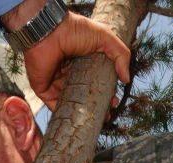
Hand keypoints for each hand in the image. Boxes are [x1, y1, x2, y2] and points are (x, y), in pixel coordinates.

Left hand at [2, 7, 129, 110]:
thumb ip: (120, 55)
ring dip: (85, 114)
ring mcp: (57, 83)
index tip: (114, 100)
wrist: (49, 32)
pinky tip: (79, 123)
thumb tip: (126, 79)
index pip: (97, 81)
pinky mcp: (46, 91)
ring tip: (97, 120)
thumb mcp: (104, 37)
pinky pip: (56, 108)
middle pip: (86, 95)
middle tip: (107, 112)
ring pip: (73, 104)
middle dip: (98, 105)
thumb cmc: (75, 30)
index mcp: (83, 62)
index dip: (106, 92)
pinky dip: (67, 116)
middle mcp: (70, 73)